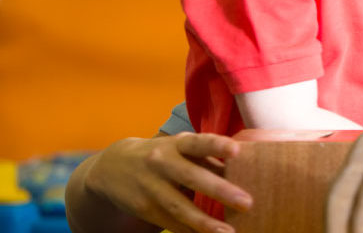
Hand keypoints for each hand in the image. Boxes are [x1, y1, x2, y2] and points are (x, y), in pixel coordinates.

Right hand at [76, 133, 251, 232]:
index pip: (198, 143)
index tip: (237, 150)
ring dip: (204, 222)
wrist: (113, 167)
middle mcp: (161, 163)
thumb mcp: (181, 149)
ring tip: (228, 232)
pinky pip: (169, 223)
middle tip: (247, 202)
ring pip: (179, 207)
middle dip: (220, 191)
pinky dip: (189, 232)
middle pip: (192, 178)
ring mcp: (150, 186)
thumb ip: (209, 159)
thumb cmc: (163, 155)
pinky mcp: (144, 208)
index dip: (216, 145)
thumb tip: (245, 170)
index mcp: (176, 144)